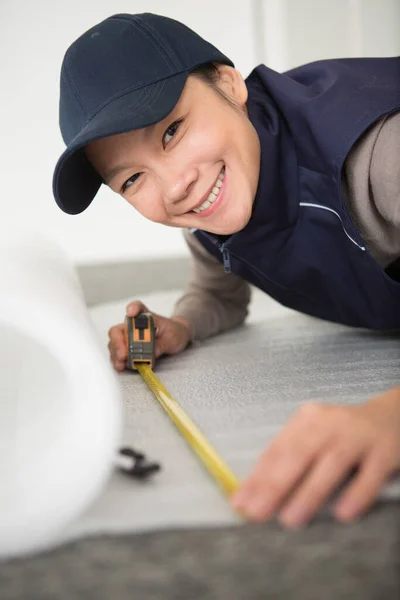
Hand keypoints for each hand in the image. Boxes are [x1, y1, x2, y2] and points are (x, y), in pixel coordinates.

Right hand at [107, 300, 192, 371]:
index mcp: (146, 316)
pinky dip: (117, 361)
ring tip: (121, 363)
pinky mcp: (128, 349)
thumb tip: (150, 353)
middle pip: (118, 330)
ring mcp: (128, 338)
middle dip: (118, 343)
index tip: (130, 313)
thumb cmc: (174, 333)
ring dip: (116, 354)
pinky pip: (117, 354)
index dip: (132, 309)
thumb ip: (161, 344)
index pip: (137, 307)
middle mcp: (133, 325)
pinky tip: (121, 366)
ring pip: (114, 344)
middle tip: (123, 354)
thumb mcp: (172, 338)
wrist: (177, 338)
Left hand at [231, 387, 399, 527]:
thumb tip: (249, 493)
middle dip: (275, 485)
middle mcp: (330, 424)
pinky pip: (370, 475)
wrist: (392, 416)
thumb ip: (285, 461)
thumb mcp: (312, 436)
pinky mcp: (385, 452)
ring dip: (309, 492)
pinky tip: (343, 513)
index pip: (277, 449)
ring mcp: (358, 437)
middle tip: (257, 512)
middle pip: (298, 454)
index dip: (257, 476)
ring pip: (331, 464)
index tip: (241, 502)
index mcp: (307, 420)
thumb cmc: (343, 433)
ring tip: (291, 519)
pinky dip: (356, 493)